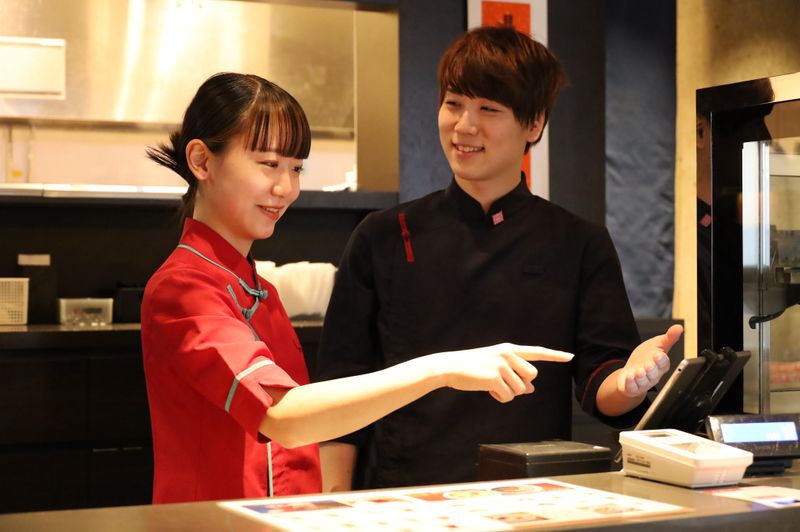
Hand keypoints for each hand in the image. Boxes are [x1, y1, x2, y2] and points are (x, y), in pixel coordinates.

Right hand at [432, 343, 572, 402]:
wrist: (448, 367)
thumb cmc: (471, 367)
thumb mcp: (495, 367)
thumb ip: (514, 374)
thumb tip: (531, 390)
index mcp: (509, 349)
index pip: (537, 352)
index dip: (554, 355)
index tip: (569, 356)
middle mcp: (508, 354)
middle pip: (532, 377)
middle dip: (520, 385)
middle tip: (502, 383)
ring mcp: (502, 365)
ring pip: (521, 390)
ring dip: (508, 393)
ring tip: (491, 385)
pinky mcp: (495, 378)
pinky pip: (508, 397)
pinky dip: (499, 398)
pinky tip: (487, 390)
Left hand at [617, 324, 682, 396]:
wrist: (632, 371)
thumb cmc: (646, 358)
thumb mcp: (657, 345)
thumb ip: (668, 338)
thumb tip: (679, 328)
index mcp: (660, 365)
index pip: (663, 363)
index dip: (661, 360)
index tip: (658, 354)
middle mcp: (653, 375)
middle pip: (654, 373)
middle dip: (652, 369)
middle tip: (649, 364)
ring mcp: (643, 382)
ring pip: (644, 381)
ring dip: (641, 377)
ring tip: (639, 371)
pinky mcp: (632, 387)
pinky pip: (632, 386)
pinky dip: (631, 383)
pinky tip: (630, 377)